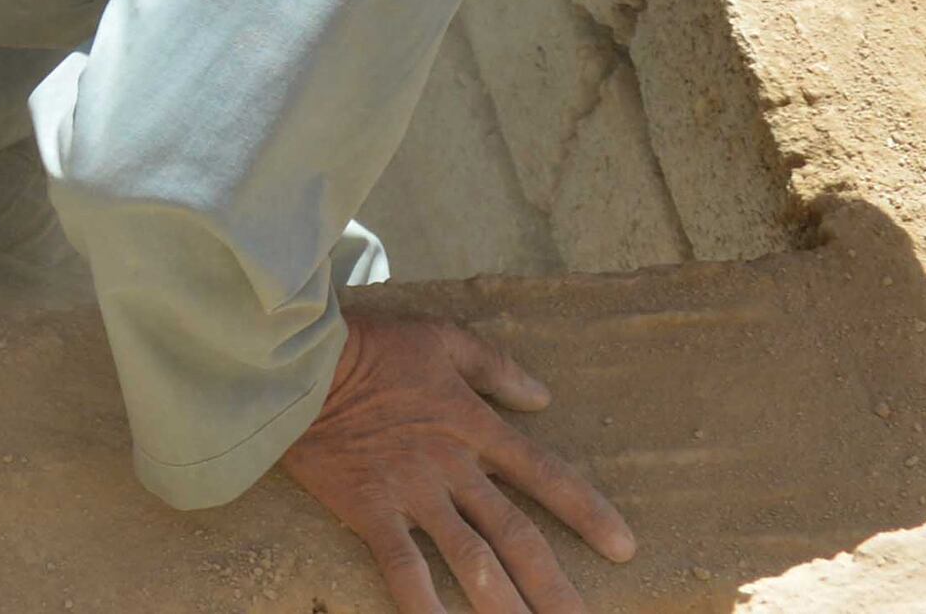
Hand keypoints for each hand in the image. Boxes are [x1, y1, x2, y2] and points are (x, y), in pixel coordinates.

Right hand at [277, 312, 635, 613]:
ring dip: (503, 605)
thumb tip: (543, 398)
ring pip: (471, 559)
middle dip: (554, 586)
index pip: (545, 475)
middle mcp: (453, 467)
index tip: (624, 549)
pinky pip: (403, 567)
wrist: (301, 360)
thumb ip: (495, 367)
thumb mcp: (442, 338)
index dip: (588, 513)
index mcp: (474, 425)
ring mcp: (412, 492)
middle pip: (516, 535)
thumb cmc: (370, 343)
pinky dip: (424, 605)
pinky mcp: (370, 509)